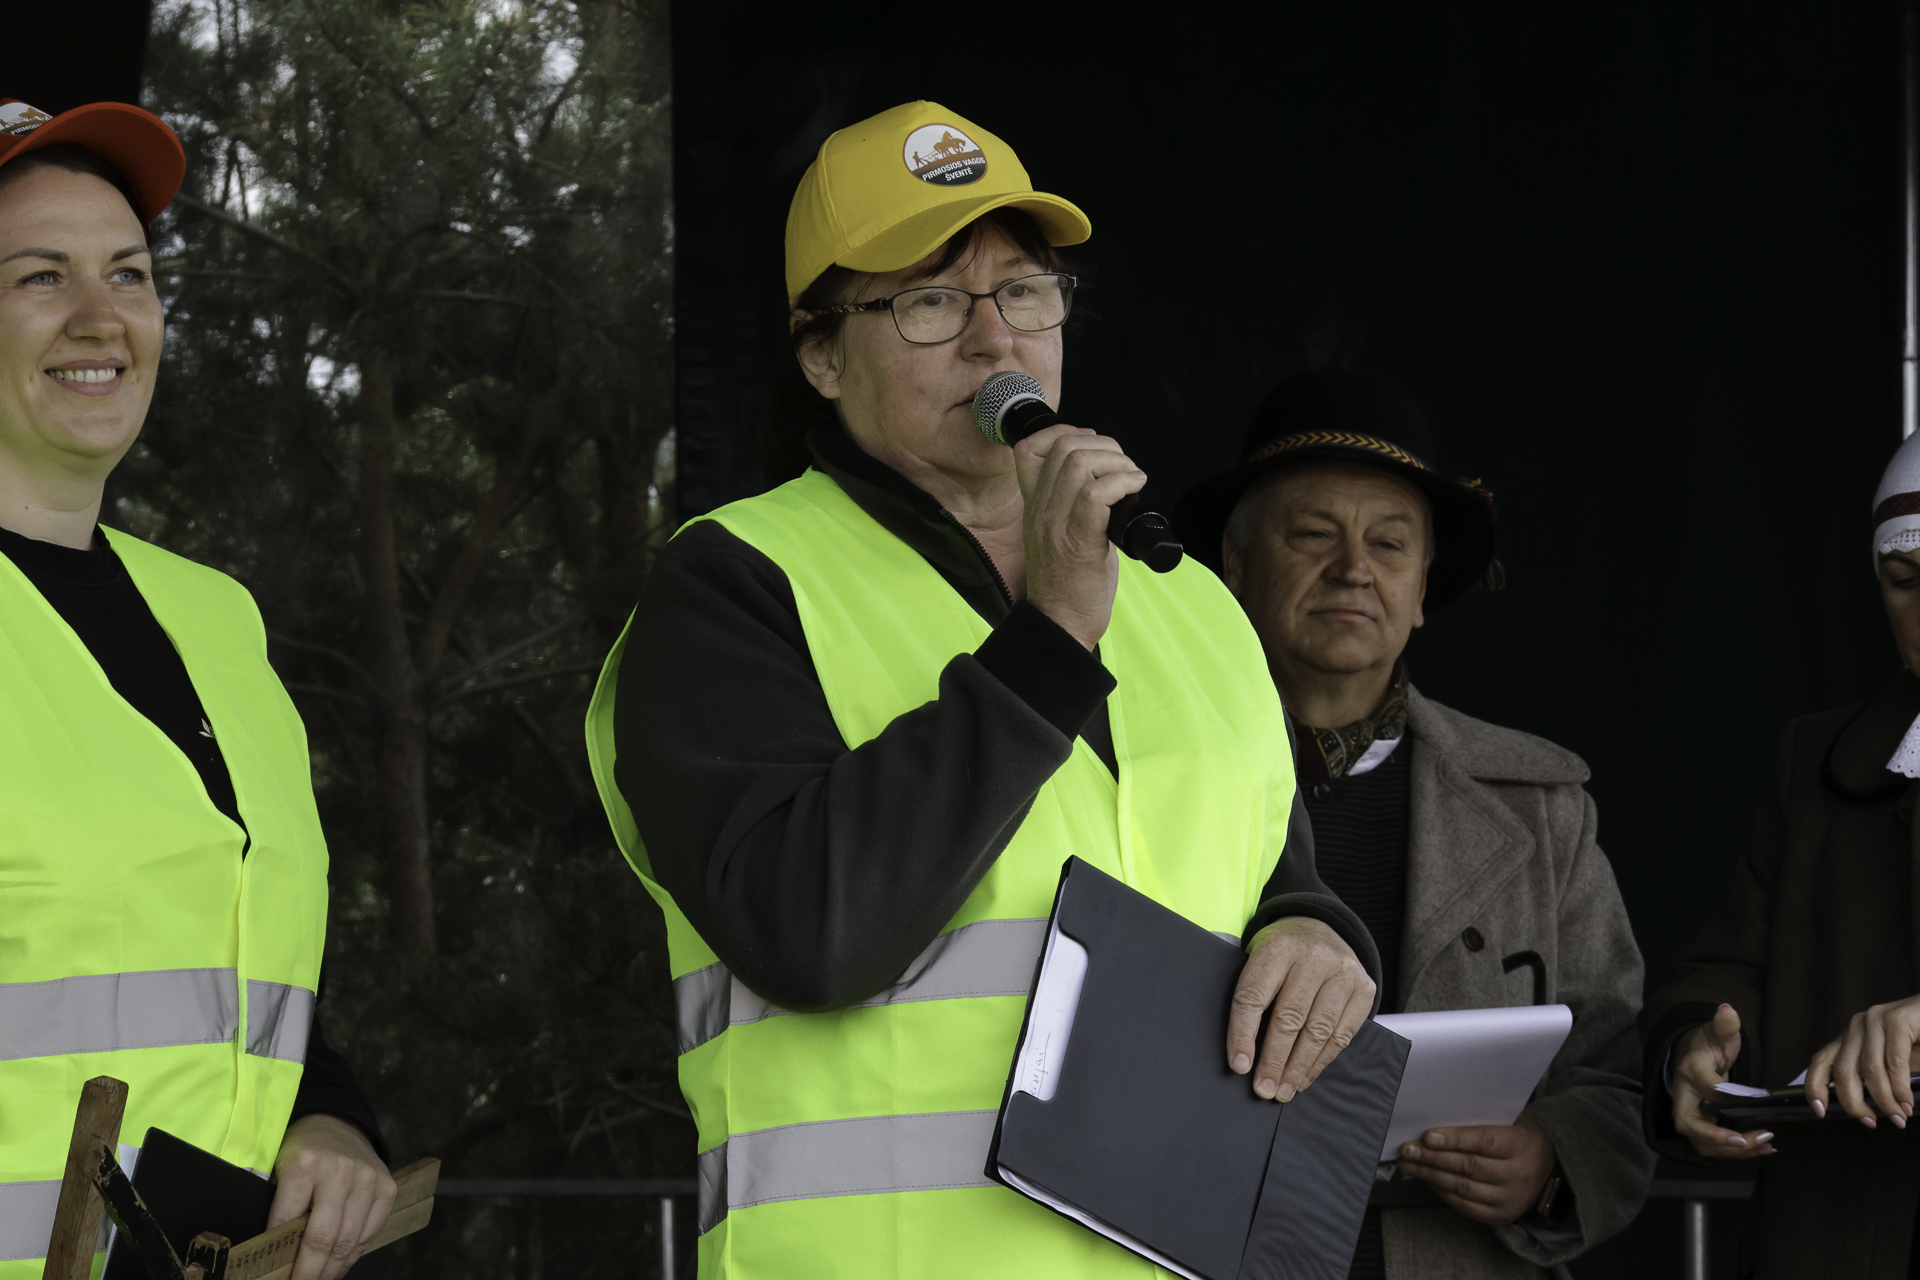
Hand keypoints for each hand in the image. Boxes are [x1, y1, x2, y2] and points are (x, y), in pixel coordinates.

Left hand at [269, 1114, 397, 1279]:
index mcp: (306, 1164)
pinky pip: (370, 1233)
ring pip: (349, 1242)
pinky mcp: (387, 1187)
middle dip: (308, 1273)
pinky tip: (340, 1266)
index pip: (286, 1222)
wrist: (336, 1123)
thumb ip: (281, 1206)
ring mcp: (368, 1179)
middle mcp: (340, 1171)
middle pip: (322, 1240)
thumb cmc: (303, 1151)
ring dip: (332, 1270)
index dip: (277, 1254)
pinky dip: (354, 1255)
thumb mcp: (280, 1169)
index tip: (272, 1274)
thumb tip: (274, 1252)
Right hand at [1014, 422, 1145, 649]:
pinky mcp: (1079, 541)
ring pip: (1081, 463)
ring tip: (1132, 478)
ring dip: (1117, 462)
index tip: (1093, 445)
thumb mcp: (1057, 536)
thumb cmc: (1067, 584)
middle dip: (1104, 445)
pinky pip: (1097, 494)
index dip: (1064, 433)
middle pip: (1063, 446)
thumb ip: (1071, 507)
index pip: (1029, 448)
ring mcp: (1057, 524)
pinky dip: (1123, 483)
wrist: (1061, 624)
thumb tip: (1105, 481)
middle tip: (1124, 467)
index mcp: (1034, 506)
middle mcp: (1040, 510)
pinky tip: (1136, 490)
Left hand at [1226, 917, 1374, 1100]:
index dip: (1243, 1034)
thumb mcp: (1258, 956)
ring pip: (1318, 1031)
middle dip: (1274, 1060)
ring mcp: (1342, 972)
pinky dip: (1321, 1061)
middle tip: (1264, 1089)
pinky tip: (1305, 1077)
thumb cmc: (1280, 952)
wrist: (1319, 926)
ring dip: (1299, 1067)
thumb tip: (1241, 1053)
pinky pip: (1342, 1034)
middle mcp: (1313, 957)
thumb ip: (1252, 993)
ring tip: (1284, 1090)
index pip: (1255, 996)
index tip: (1239, 1066)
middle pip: (1289, 1018)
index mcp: (1277, 947)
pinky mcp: (1364, 988)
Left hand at [1397, 1114, 1556, 1226]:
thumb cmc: (1516, 1138)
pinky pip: (1464, 1205)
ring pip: (1462, 1187)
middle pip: (1468, 1166)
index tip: (1427, 1136)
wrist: (1546, 1169)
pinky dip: (1441, 1192)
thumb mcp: (1507, 1123)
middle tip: (1407, 1150)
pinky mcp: (1499, 1216)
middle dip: (1433, 1158)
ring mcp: (1509, 1200)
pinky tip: (1426, 1179)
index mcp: (1521, 1146)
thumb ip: (1477, 1124)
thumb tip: (1433, 1128)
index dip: (1454, 1139)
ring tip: (1408, 1164)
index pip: (1484, 1142)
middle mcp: (1518, 1175)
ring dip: (1430, 1175)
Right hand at [1670, 1003, 1776, 1158]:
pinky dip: (1737, 1152)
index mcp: (1690, 1070)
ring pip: (1701, 1142)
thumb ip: (1725, 1025)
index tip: (1750, 1102)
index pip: (1704, 1087)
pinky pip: (1712, 1146)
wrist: (1692, 1056)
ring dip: (1732, 1151)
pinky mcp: (1700, 1125)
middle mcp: (1684, 1095)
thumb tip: (1728, 1010)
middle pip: (1689, 1125)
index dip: (1724, 1098)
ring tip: (1764, 1144)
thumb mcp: (1718, 1033)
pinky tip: (1763, 1147)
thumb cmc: (1708, 1045)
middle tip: (1748, 1140)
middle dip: (1717, 1138)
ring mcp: (1689, 1112)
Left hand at [1804, 993, 1919, 1127]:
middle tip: (1870, 1122)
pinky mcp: (1897, 1019)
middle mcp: (1858, 1026)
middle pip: (1842, 1070)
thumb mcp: (1893, 1065)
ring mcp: (1876, 1020)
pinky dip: (1900, 1088)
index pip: (1821, 1061)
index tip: (1820, 1111)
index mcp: (1851, 1036)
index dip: (1814, 1087)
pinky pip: (1893, 1063)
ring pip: (1869, 1070)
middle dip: (1854, 1103)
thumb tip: (1862, 1105)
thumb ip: (1875, 1079)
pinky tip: (1906, 1103)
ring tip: (1899, 1116)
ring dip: (1884, 1101)